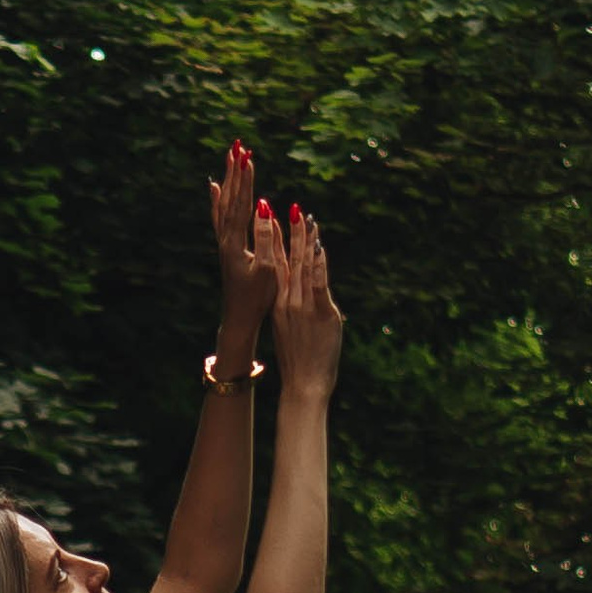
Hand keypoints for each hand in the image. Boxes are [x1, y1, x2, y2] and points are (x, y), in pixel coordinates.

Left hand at [207, 141, 282, 359]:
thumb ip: (266, 238)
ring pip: (224, 205)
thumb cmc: (258, 299)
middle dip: (235, 172)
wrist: (240, 319)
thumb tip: (264, 208)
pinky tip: (217, 189)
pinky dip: (219, 200)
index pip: (242, 205)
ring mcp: (224, 243)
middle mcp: (225, 240)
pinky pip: (220, 217)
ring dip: (229, 180)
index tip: (249, 157)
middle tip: (238, 146)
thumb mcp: (268, 270)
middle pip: (230, 199)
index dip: (246, 181)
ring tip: (230, 158)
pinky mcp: (226, 248)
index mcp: (236, 244)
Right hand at [271, 203, 342, 398]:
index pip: (276, 266)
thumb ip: (293, 312)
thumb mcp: (290, 332)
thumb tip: (297, 303)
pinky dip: (319, 261)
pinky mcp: (319, 311)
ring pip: (302, 265)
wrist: (303, 384)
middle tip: (288, 208)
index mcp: (279, 304)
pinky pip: (318, 281)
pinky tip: (319, 243)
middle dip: (288, 232)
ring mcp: (302, 305)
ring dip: (304, 239)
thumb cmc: (298, 363)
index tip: (272, 220)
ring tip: (304, 217)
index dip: (274, 242)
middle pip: (287, 260)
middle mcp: (287, 300)